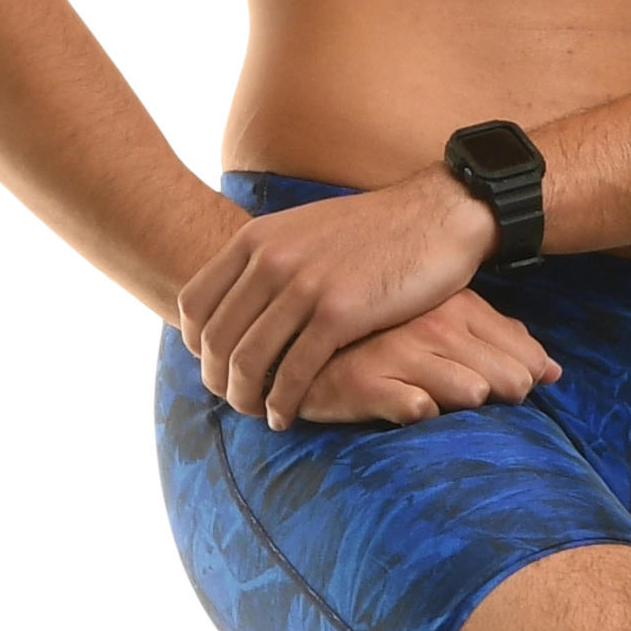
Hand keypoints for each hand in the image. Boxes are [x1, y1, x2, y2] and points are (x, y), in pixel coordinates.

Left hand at [178, 169, 497, 424]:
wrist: (436, 216)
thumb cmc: (373, 231)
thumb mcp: (304, 230)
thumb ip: (268, 258)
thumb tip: (238, 296)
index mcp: (256, 239)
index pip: (194, 303)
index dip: (195, 344)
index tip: (213, 364)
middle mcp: (271, 260)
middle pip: (216, 339)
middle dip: (217, 381)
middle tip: (233, 400)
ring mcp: (304, 286)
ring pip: (248, 361)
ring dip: (245, 398)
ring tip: (258, 413)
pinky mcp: (340, 314)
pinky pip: (294, 372)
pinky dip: (282, 402)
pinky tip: (285, 415)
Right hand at [292, 289, 563, 425]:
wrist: (301, 336)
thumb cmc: (384, 332)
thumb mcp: (445, 322)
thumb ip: (499, 340)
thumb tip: (553, 372)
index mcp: (454, 306)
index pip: (517, 349)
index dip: (527, 374)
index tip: (523, 389)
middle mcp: (429, 326)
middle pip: (501, 376)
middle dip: (509, 394)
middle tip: (499, 400)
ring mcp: (396, 354)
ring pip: (465, 389)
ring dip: (471, 402)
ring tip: (463, 402)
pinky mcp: (362, 382)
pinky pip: (410, 404)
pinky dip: (421, 410)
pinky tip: (420, 410)